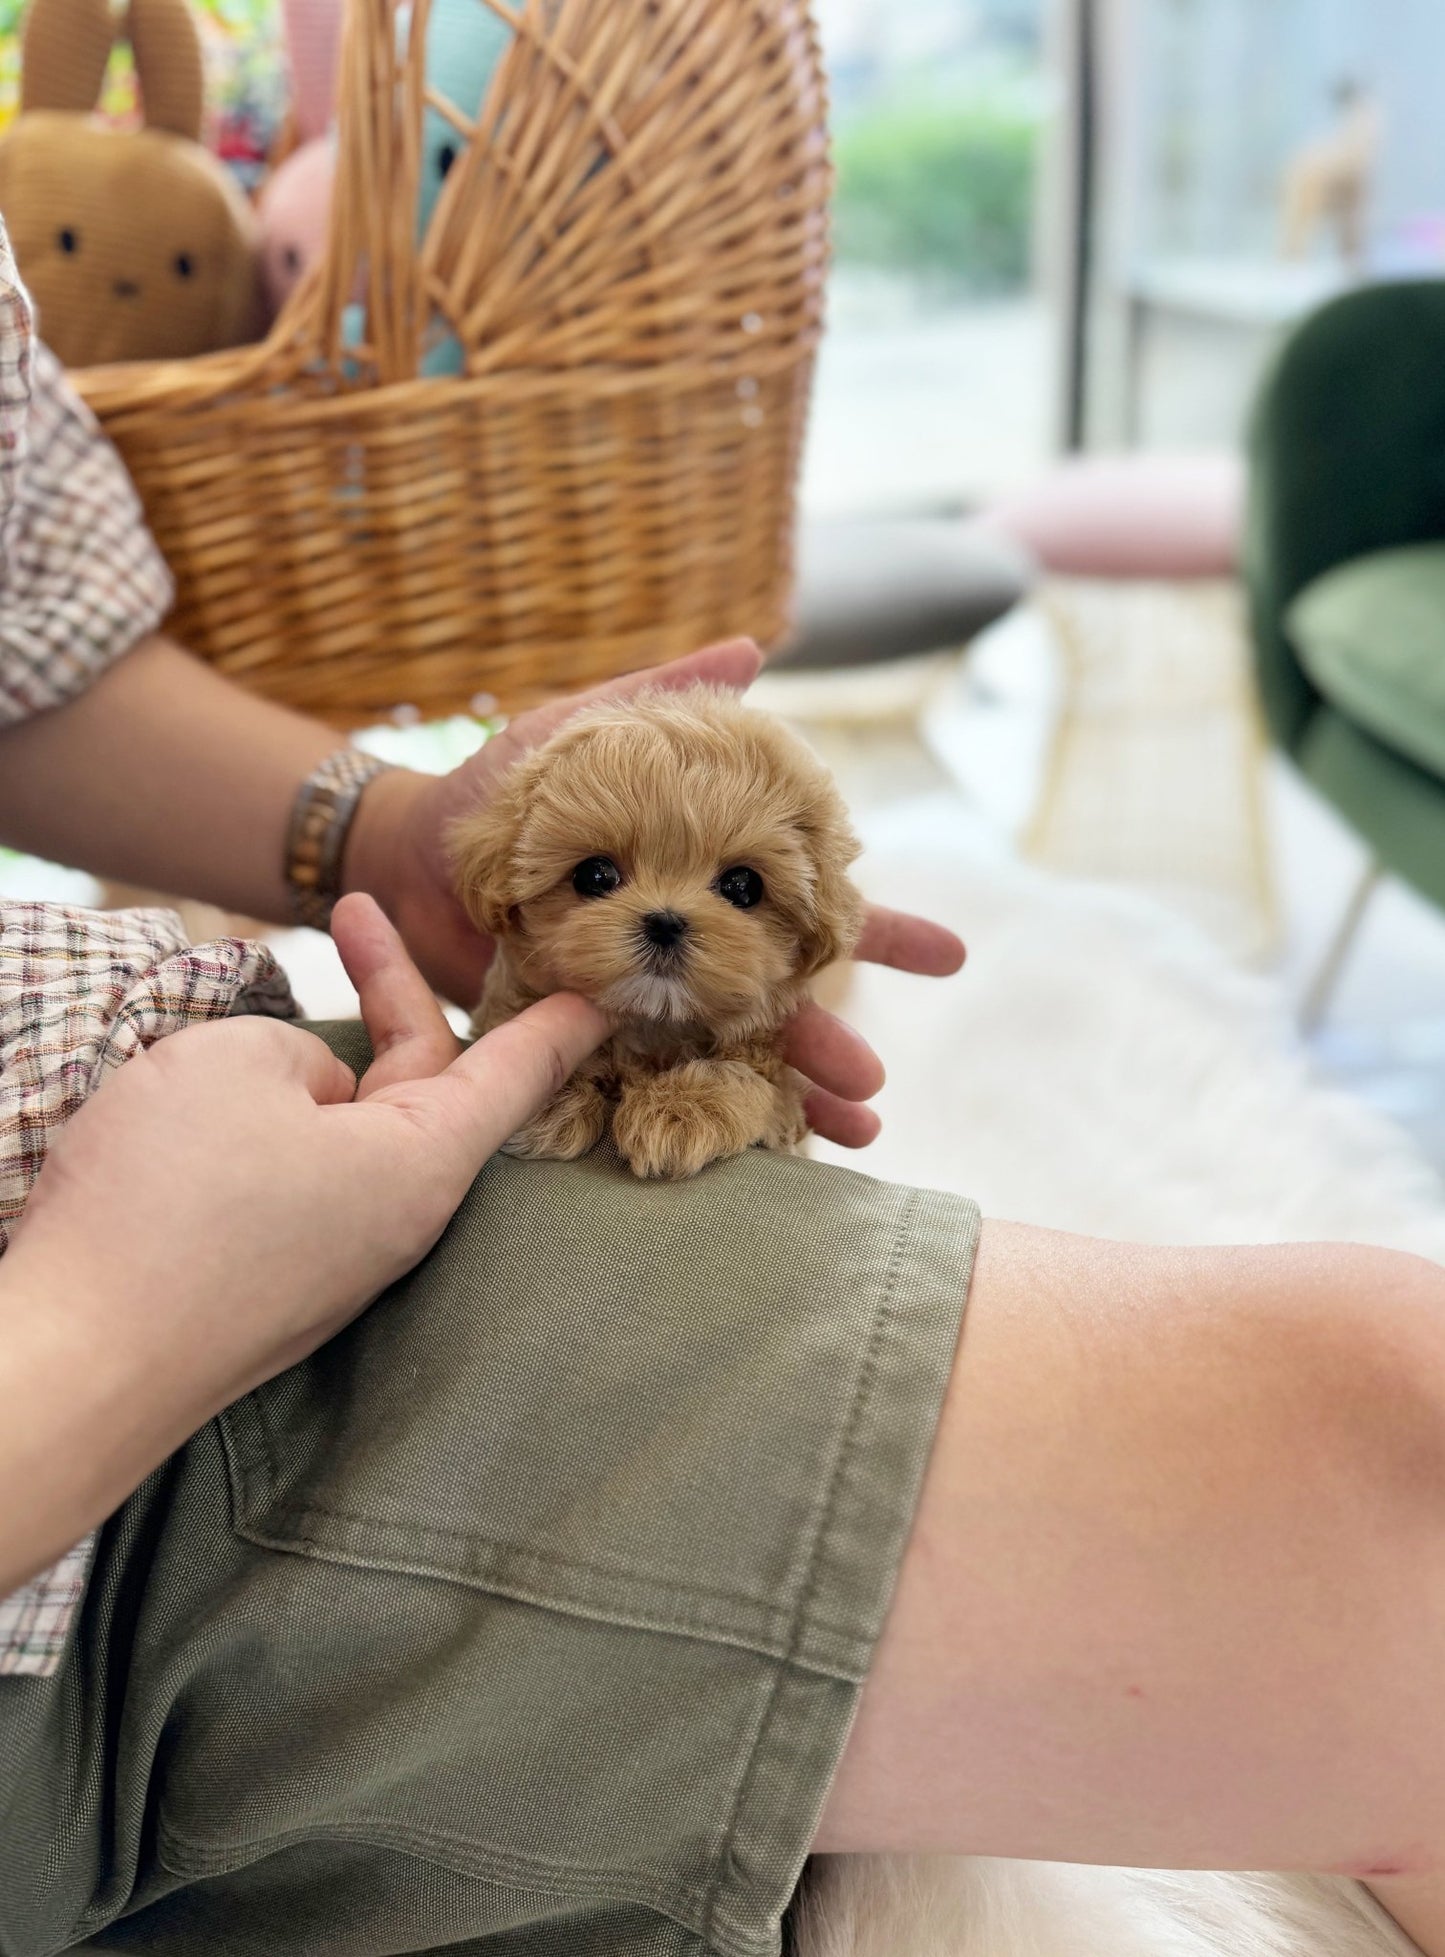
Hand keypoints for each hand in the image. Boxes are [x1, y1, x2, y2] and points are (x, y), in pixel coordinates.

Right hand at [0, 897, 604, 1594]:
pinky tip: (195, 1110)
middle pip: (424, 1083)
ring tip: (209, 1052)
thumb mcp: (237, 1066)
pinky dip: (268, 1124)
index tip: (604, 990)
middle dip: (386, 993)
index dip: (560, 1022)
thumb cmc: (165, 1202)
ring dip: (302, 1069)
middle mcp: (397, 1217)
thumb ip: (300, 1054)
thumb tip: (315, 1094)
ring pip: (346, 1128)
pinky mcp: (275, 1281)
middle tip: (351, 913)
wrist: (74, 1364)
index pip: (516, 1075)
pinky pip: (297, 1176)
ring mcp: (336, 1256)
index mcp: (422, 1163)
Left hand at [345, 642, 964, 1149]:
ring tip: (830, 1134)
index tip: (950, 957)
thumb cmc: (493, 787)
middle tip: (877, 1085)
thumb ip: (659, 698)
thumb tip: (751, 649)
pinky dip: (690, 1118)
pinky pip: (642, 1087)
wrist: (403, 854)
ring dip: (775, 1094)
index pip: (803, 904)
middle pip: (776, 997)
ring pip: (722, 1055)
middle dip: (832, 1036)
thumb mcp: (581, 732)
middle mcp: (680, 946)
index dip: (874, 928)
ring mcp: (633, 999)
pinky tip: (742, 1153)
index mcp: (700, 880)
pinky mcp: (581, 1038)